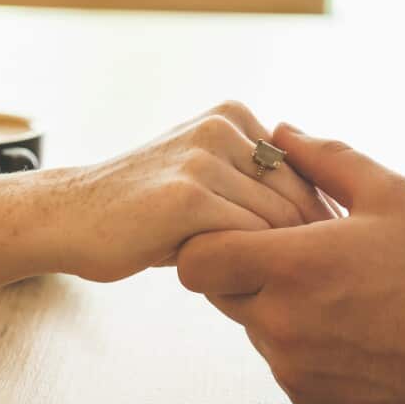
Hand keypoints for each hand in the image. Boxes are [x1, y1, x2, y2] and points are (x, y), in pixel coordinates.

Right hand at [52, 103, 335, 282]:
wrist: (71, 217)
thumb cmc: (146, 211)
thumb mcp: (206, 177)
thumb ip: (256, 182)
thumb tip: (333, 217)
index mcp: (234, 115)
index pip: (305, 172)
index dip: (318, 221)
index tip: (320, 261)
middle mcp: (223, 127)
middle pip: (297, 196)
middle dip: (306, 245)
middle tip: (304, 286)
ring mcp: (204, 158)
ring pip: (278, 221)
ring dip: (277, 261)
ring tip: (265, 288)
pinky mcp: (188, 196)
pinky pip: (248, 239)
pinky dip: (249, 268)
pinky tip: (234, 285)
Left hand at [177, 124, 404, 403]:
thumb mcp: (390, 193)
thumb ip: (324, 157)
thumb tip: (279, 132)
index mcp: (292, 267)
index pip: (197, 260)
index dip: (208, 240)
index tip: (239, 228)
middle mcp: (282, 323)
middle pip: (218, 292)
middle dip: (243, 268)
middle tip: (295, 252)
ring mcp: (293, 367)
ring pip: (251, 326)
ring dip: (273, 305)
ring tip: (334, 290)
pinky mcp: (309, 398)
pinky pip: (280, 361)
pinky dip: (300, 342)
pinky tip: (349, 327)